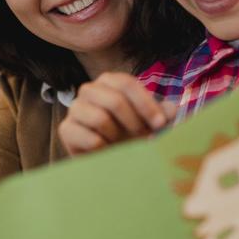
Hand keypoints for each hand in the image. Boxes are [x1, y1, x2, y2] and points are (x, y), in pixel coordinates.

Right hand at [57, 73, 175, 155]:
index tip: (159, 125)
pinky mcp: (66, 129)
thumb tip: (172, 109)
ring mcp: (75, 108)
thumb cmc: (127, 134)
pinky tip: (106, 151)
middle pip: (114, 100)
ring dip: (117, 136)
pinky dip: (104, 148)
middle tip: (142, 138)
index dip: (146, 104)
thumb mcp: (148, 123)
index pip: (127, 84)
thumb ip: (161, 114)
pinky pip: (90, 138)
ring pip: (100, 118)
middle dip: (133, 123)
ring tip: (121, 144)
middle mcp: (89, 90)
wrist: (104, 157)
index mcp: (109, 81)